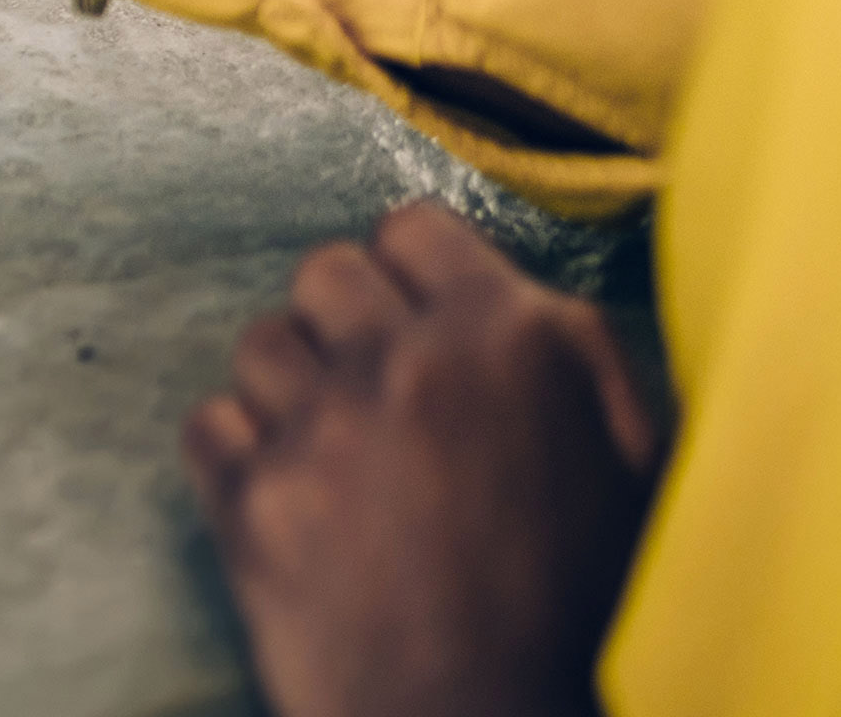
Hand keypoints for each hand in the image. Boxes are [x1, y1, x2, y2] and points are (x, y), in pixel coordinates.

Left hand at [182, 203, 661, 716]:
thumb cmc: (585, 613)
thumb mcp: (632, 464)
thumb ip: (573, 354)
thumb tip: (510, 292)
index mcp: (514, 338)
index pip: (412, 226)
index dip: (413, 275)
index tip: (416, 323)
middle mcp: (407, 361)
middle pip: (324, 274)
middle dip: (346, 326)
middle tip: (374, 395)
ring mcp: (320, 429)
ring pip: (259, 344)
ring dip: (291, 391)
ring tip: (335, 458)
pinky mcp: (252, 503)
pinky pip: (208, 426)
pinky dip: (239, 459)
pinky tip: (289, 503)